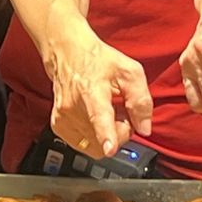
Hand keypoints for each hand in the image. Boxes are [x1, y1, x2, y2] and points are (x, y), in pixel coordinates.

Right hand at [43, 17, 152, 157]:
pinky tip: (96, 119)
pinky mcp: (58, 126)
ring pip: (94, 147)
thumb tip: (144, 129)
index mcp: (93, 91)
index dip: (106, 135)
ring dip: (107, 135)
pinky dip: (94, 137)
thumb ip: (141, 101)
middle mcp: (73, 107)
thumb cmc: (99, 61)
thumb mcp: (130, 71)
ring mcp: (63, 118)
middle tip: (122, 113)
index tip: (110, 148)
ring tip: (108, 113)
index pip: (99, 116)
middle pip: (103, 140)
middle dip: (120, 132)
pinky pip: (84, 145)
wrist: (68, 53)